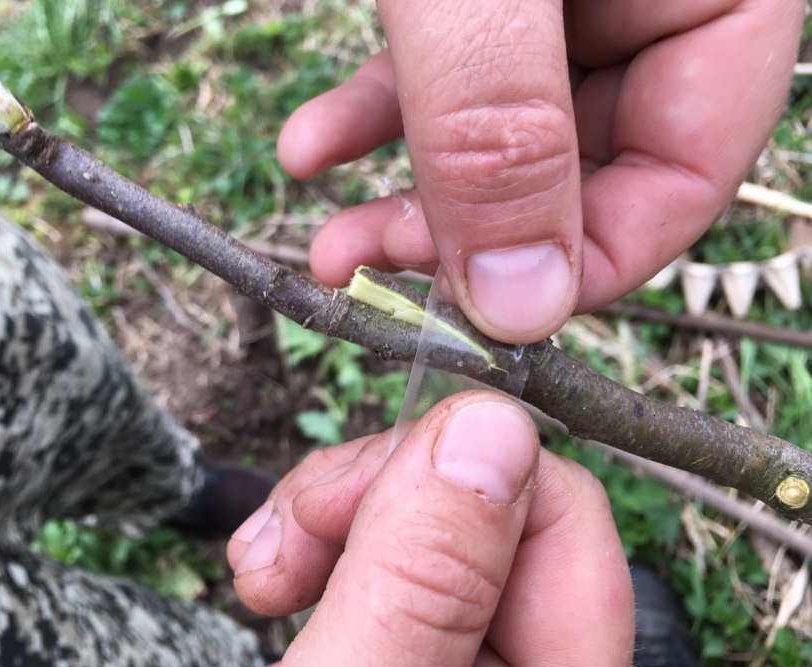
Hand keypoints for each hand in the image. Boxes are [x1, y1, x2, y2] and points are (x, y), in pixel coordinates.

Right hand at [217, 392, 633, 666]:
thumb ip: (423, 582)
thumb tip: (491, 426)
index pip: (567, 520)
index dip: (467, 472)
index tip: (361, 479)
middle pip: (490, 506)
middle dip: (376, 495)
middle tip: (295, 533)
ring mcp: (456, 650)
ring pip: (424, 515)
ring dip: (328, 517)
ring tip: (261, 569)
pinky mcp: (397, 636)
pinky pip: (377, 548)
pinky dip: (312, 544)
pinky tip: (266, 575)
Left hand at [278, 1, 803, 342]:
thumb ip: (500, 126)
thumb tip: (519, 302)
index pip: (679, 180)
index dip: (577, 264)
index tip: (476, 313)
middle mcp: (654, 6)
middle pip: (577, 171)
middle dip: (459, 235)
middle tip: (360, 271)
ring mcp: (571, 2)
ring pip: (499, 136)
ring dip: (405, 189)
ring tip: (325, 232)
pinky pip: (448, 74)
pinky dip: (377, 114)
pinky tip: (311, 147)